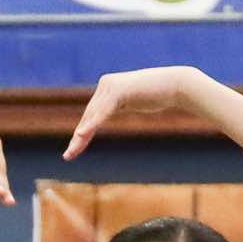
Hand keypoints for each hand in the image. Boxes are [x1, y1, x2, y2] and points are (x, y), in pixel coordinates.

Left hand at [64, 65, 195, 160]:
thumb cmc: (157, 95)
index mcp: (106, 87)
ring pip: (92, 116)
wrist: (175, 86)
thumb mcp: (132, 102)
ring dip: (81, 136)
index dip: (82, 133)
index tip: (73, 151)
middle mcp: (105, 84)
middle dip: (78, 138)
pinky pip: (102, 112)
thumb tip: (115, 108)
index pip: (91, 114)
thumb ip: (119, 104)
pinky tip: (82, 135)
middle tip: (68, 156)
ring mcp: (111, 86)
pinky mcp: (118, 91)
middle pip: (89, 116)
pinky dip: (92, 125)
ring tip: (71, 152)